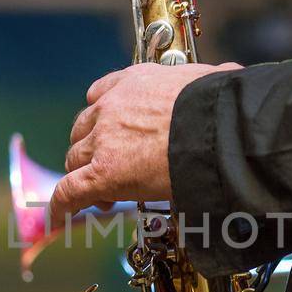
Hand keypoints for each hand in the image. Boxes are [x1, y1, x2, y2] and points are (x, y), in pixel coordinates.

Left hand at [50, 61, 239, 222]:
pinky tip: (59, 219)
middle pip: (84, 130)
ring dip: (84, 177)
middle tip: (108, 170)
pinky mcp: (103, 173)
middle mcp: (112, 106)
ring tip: (102, 198)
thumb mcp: (211, 80)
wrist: (219, 127)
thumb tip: (232, 72)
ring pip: (76, 160)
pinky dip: (62, 207)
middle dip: (92, 151)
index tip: (108, 133)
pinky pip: (70, 192)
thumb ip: (211, 79)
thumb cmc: (223, 107)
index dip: (101, 118)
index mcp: (136, 81)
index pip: (101, 95)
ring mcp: (104, 140)